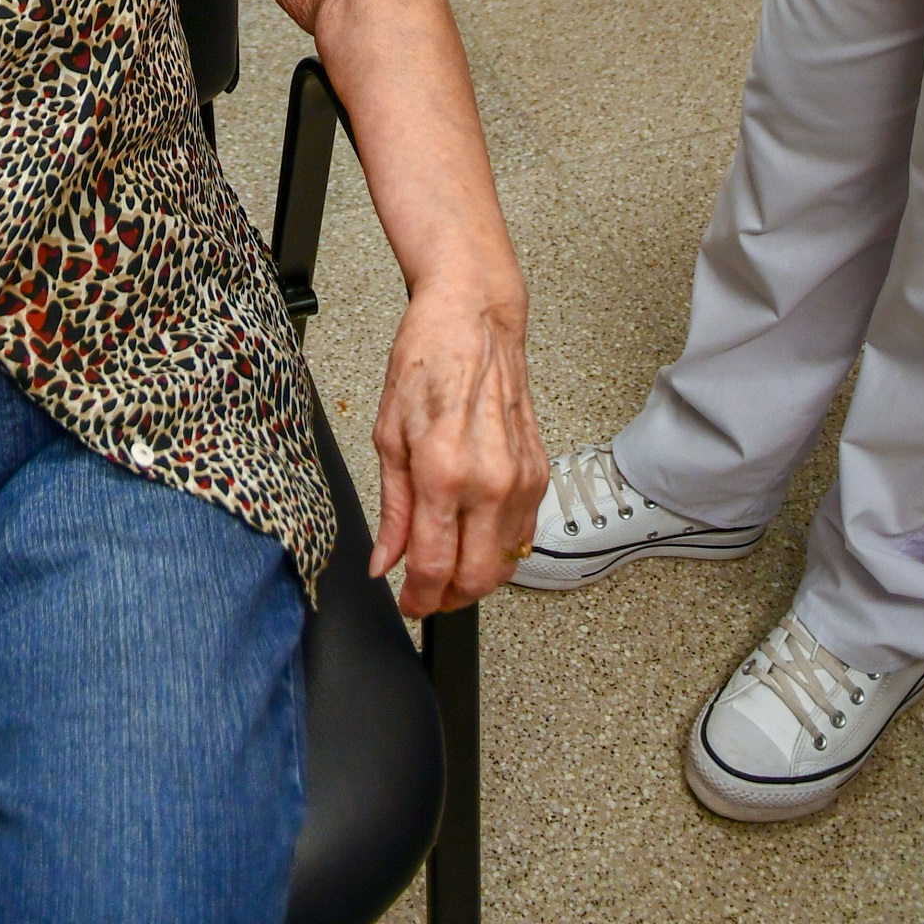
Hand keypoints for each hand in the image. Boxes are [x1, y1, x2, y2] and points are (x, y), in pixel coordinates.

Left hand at [370, 280, 547, 613]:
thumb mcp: (388, 434)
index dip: (418, 598)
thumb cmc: (427, 361)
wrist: (473, 321)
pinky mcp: (539, 473)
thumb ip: (391, 509)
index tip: (407, 603)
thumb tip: (385, 561)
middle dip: (448, 599)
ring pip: (505, 563)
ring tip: (446, 566)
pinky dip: (498, 548)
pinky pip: (522, 534)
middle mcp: (489, 480)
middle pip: (476, 578)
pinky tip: (473, 536)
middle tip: (425, 595)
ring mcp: (520, 479)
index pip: (434, 565)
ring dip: (475, 578)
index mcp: (443, 470)